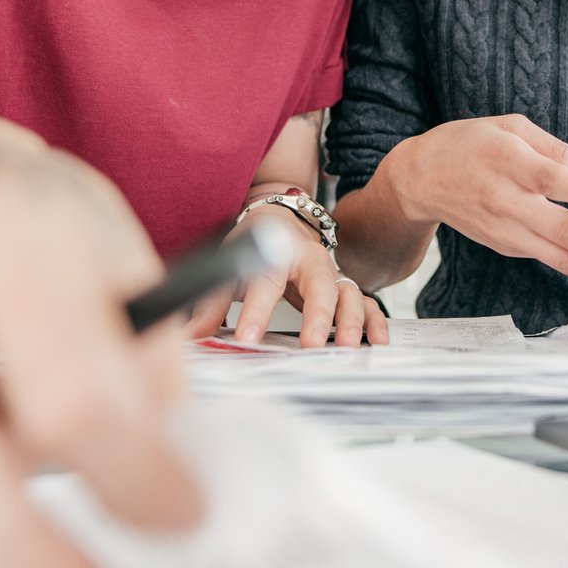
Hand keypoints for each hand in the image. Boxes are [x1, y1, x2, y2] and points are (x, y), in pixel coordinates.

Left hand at [183, 208, 389, 347]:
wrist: (279, 220)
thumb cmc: (256, 244)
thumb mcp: (230, 264)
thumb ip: (212, 302)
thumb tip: (191, 335)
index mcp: (279, 250)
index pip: (267, 281)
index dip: (256, 312)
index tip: (247, 338)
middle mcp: (311, 260)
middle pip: (320, 286)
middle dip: (319, 316)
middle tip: (311, 345)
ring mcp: (332, 273)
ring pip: (349, 294)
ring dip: (351, 321)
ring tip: (347, 347)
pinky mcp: (344, 287)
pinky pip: (366, 302)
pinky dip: (374, 321)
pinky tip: (377, 341)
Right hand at [386, 115, 567, 274]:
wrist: (421, 179)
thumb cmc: (469, 144)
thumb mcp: (511, 126)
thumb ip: (556, 150)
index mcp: (505, 163)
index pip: (551, 182)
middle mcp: (506, 203)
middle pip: (566, 233)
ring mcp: (507, 233)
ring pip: (565, 258)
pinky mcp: (509, 248)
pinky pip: (557, 259)